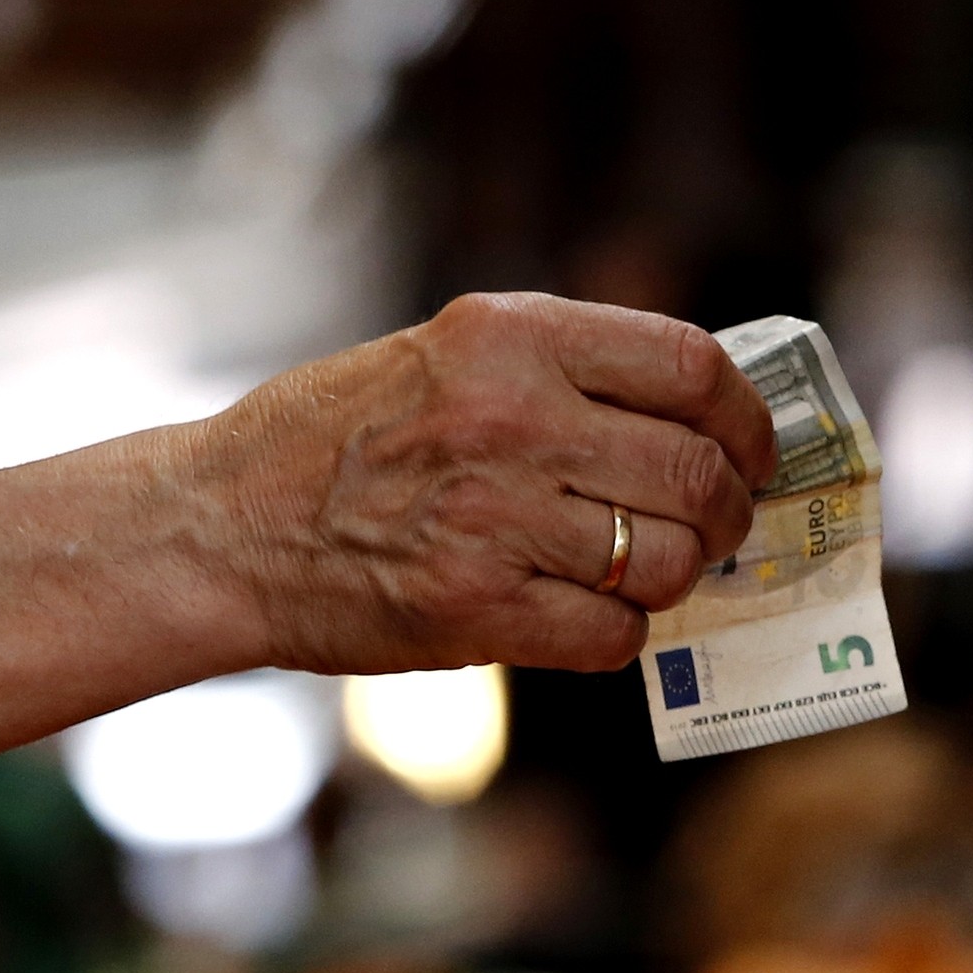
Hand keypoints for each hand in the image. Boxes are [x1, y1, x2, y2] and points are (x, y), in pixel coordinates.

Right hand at [196, 292, 776, 673]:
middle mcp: (511, 418)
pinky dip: (614, 634)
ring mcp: (494, 517)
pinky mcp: (475, 609)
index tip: (749, 449)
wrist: (223, 524)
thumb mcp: (449, 355)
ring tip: (633, 573)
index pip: (692, 367)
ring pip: (661, 563)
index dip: (746, 418)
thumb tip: (699, 420)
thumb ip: (565, 372)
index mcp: (511, 338)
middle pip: (694, 474)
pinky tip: (578, 616)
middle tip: (714, 529)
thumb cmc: (341, 438)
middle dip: (726, 513)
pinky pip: (610, 635)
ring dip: (668, 579)